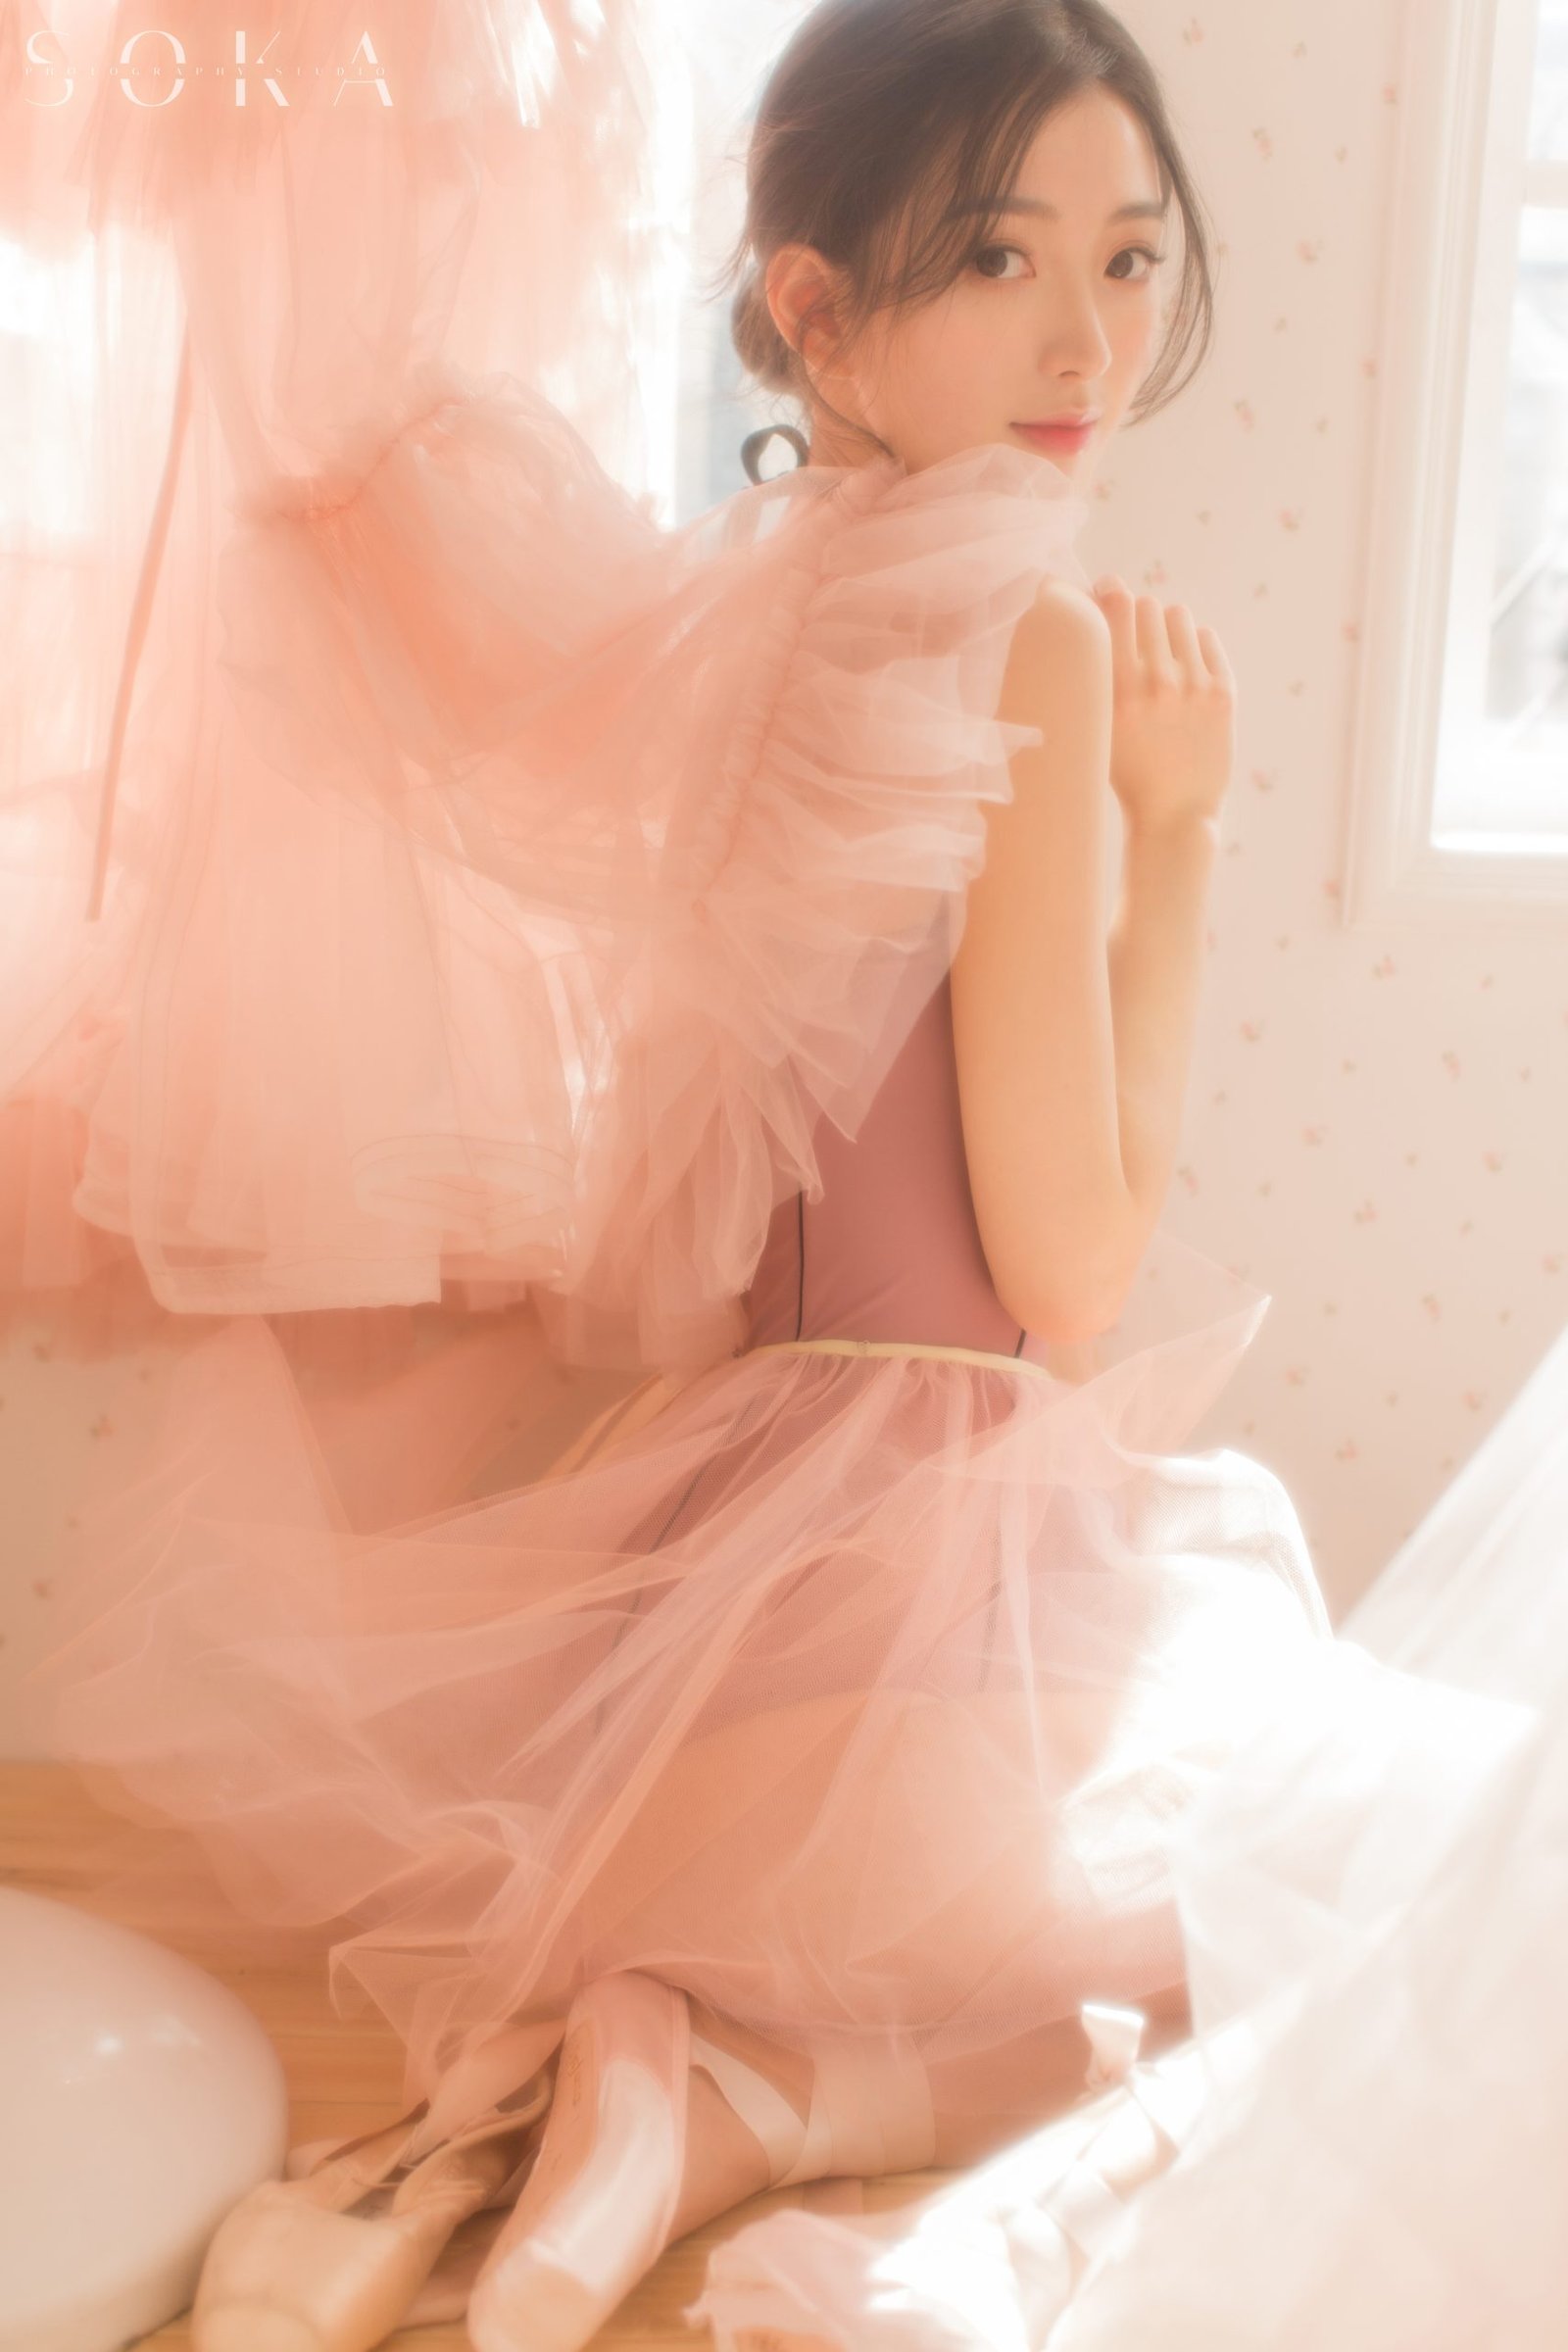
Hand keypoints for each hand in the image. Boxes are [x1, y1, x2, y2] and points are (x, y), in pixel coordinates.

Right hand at [1090, 576, 1236, 836]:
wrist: (1175, 816)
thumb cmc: (1127, 774)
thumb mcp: (1097, 730)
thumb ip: (1093, 680)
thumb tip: (1088, 618)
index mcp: (1118, 692)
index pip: (1114, 606)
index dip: (1106, 591)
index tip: (1102, 593)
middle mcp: (1157, 684)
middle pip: (1145, 605)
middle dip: (1135, 614)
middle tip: (1131, 635)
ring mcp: (1194, 688)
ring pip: (1177, 615)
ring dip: (1164, 626)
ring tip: (1159, 652)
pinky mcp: (1223, 694)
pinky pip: (1205, 638)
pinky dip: (1192, 645)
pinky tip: (1183, 668)